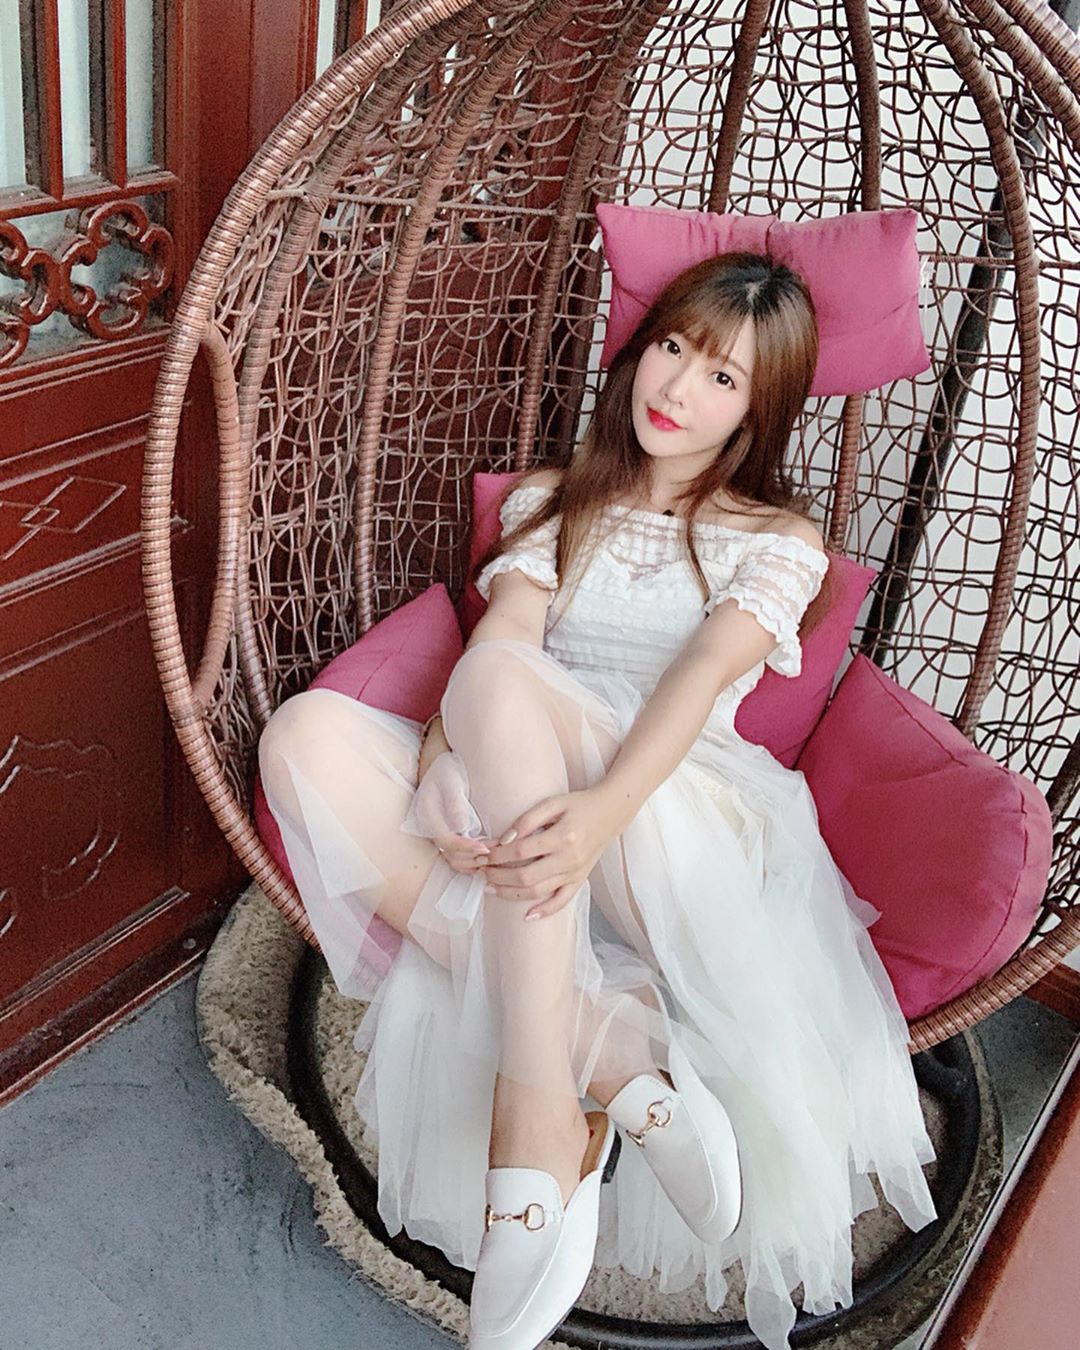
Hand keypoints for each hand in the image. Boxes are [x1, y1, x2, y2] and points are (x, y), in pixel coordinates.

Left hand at [479, 785, 629, 920]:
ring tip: (491, 889)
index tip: (483, 853)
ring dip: (511, 893)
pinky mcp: (580, 880)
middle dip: (498, 877)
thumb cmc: (579, 804)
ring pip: (539, 891)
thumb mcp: (553, 803)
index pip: (521, 851)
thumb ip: (528, 819)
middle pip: (526, 876)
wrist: (610, 812)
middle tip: (482, 872)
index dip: (498, 855)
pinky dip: (545, 911)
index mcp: (562, 837)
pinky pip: (562, 901)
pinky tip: (527, 916)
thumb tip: (505, 839)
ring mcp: (575, 873)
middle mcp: (569, 859)